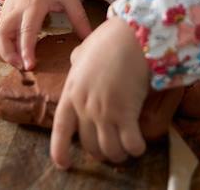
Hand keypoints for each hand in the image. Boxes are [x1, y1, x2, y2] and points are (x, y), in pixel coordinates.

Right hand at [0, 0, 91, 69]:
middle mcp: (15, 12)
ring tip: (18, 65)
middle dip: (8, 56)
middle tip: (24, 68)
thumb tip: (89, 39)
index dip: (26, 50)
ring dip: (2, 55)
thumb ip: (79, 18)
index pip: (26, 30)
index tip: (29, 66)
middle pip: (1, 36)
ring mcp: (4, 17)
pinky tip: (12, 57)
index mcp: (33, 5)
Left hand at [50, 16, 149, 168]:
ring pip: (110, 149)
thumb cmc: (110, 38)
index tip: (64, 163)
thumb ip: (78, 60)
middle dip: (100, 152)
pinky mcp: (125, 113)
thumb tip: (75, 60)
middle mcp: (85, 106)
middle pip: (89, 144)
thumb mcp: (85, 49)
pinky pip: (130, 143)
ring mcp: (104, 111)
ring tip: (127, 149)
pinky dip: (135, 148)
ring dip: (119, 154)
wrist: (131, 35)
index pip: (61, 128)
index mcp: (72, 91)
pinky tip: (139, 144)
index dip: (60, 150)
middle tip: (111, 149)